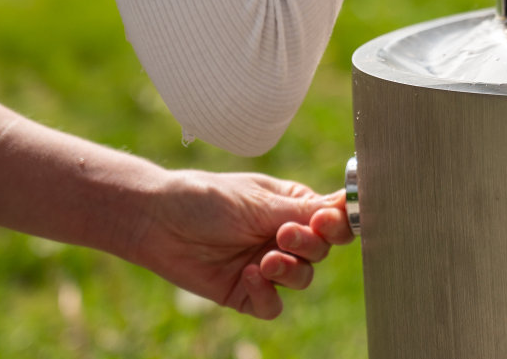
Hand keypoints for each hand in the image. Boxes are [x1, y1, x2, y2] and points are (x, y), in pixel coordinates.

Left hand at [132, 168, 356, 319]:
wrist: (158, 223)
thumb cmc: (207, 199)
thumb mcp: (259, 202)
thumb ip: (303, 211)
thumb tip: (348, 202)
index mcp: (293, 207)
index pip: (333, 219)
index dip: (337, 224)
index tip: (324, 221)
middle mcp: (284, 237)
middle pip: (322, 251)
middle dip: (308, 245)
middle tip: (283, 236)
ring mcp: (267, 266)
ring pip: (303, 279)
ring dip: (289, 271)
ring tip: (265, 260)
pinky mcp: (246, 292)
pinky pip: (273, 305)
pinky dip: (267, 294)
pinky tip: (248, 276)